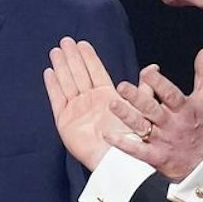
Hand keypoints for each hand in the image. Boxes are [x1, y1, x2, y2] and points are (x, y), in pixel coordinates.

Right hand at [44, 38, 131, 169]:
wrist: (116, 160)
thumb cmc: (130, 139)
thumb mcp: (140, 109)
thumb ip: (143, 89)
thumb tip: (153, 67)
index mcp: (106, 96)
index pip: (95, 71)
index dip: (88, 57)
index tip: (82, 43)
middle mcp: (90, 101)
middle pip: (79, 74)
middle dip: (72, 57)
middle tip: (66, 41)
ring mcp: (76, 110)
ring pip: (67, 83)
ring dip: (61, 67)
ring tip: (56, 51)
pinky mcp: (65, 122)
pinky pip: (57, 100)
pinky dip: (53, 86)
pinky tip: (49, 72)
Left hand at [103, 49, 202, 180]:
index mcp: (184, 109)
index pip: (171, 94)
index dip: (160, 84)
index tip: (148, 72)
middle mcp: (171, 124)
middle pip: (152, 109)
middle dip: (137, 98)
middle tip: (122, 86)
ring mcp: (162, 140)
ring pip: (142, 127)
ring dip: (126, 116)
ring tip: (112, 105)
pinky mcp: (155, 156)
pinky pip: (137, 150)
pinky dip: (123, 144)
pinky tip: (108, 135)